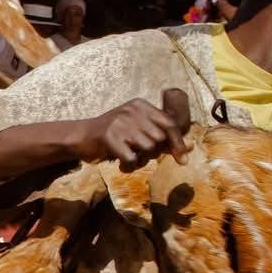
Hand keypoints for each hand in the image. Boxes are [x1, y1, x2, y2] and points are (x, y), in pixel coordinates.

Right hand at [74, 89, 190, 168]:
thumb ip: (162, 138)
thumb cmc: (114, 135)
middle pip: (159, 138)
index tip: (182, 159)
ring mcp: (120, 123)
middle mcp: (132, 111)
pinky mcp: (109, 138)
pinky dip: (129, 167)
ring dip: (141, 161)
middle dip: (154, 153)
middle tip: (141, 156)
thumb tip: (190, 148)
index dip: (178, 143)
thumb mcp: (138, 130)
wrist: (81, 137)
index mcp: (141, 105)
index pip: (169, 123)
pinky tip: (122, 166)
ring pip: (147, 149)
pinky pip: (131, 159)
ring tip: (130, 160)